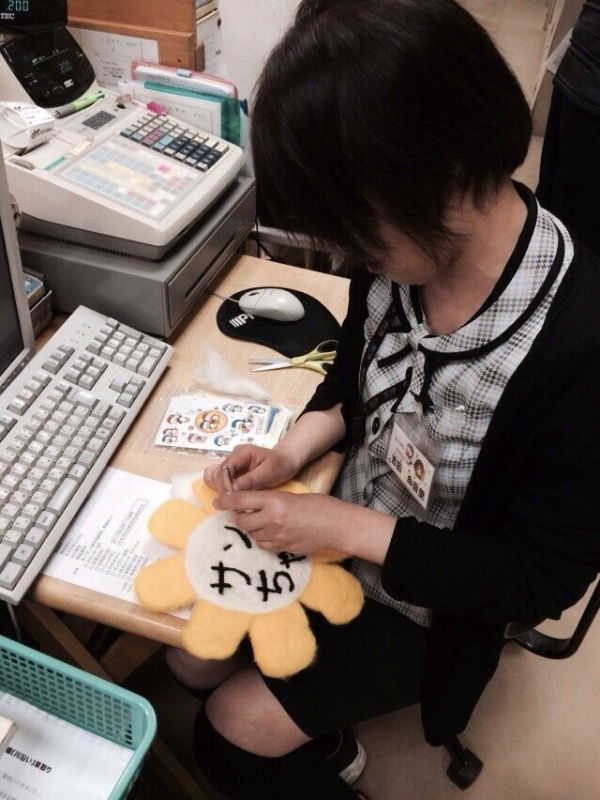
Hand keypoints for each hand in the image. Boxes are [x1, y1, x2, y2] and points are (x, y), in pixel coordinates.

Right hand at [203, 445, 300, 494]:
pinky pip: (222, 480)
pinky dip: (222, 489)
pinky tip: (230, 499)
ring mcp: (233, 464)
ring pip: (217, 477)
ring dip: (221, 490)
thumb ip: (250, 479)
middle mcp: (233, 456)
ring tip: (231, 503)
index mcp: (242, 452)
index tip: (231, 499)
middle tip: (231, 505)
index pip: (225, 468)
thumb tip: (233, 490)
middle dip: (222, 489)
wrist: (286, 461)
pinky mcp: (234, 472)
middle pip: (218, 473)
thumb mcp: (268, 472)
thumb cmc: (279, 465)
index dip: (225, 484)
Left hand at [213, 490, 345, 553]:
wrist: (335, 525)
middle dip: (238, 516)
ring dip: (250, 528)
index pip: (240, 500)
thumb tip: (249, 504)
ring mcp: (276, 536)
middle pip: (241, 520)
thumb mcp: (290, 496)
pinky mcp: (282, 548)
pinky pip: (262, 545)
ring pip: (250, 534)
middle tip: (243, 512)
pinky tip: (270, 533)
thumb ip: (269, 500)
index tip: (218, 501)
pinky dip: (261, 538)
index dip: (226, 501)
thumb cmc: (317, 505)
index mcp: (274, 500)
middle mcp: (272, 519)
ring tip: (261, 521)